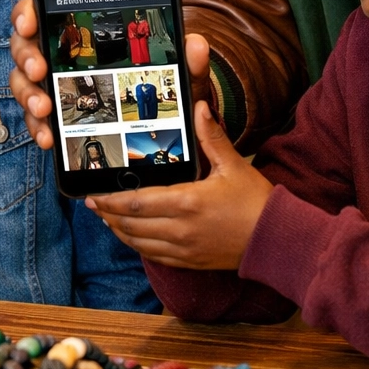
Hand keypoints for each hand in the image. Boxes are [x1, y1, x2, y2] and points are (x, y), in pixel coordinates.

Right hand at [9, 0, 211, 149]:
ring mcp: (53, 81)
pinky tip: (48, 138)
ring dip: (28, 94)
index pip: (45, 6)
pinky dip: (37, 127)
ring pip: (23, 80)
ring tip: (45, 109)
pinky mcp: (54, 111)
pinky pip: (35, 116)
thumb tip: (195, 44)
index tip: (30, 22)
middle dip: (27, 56)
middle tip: (41, 70)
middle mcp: (61, 51)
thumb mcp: (177, 72)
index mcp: (84, 27)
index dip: (29, 10)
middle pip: (25, 44)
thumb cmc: (163, 84)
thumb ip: (186, 60)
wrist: (161, 119)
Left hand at [86, 101, 272, 268]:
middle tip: (93, 204)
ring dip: (119, 231)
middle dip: (108, 214)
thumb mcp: (234, 165)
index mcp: (187, 202)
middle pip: (132, 224)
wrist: (275, 240)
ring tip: (106, 218)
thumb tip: (199, 107)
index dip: (112, 199)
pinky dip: (137, 245)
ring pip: (139, 243)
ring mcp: (184, 249)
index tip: (94, 193)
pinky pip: (154, 256)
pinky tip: (132, 237)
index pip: (137, 202)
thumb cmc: (256, 202)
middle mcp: (180, 229)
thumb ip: (211, 136)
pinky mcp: (190, 261)